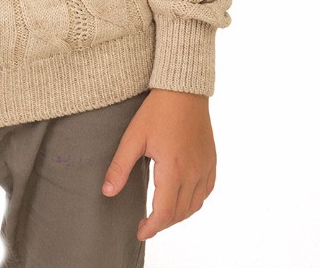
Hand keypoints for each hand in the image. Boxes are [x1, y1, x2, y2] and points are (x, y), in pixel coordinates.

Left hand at [101, 88, 216, 241]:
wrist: (183, 88)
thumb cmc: (157, 110)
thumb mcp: (133, 137)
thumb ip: (120, 167)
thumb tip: (107, 192)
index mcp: (173, 169)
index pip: (165, 213)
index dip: (152, 227)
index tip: (140, 231)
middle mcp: (193, 172)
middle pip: (180, 213)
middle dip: (162, 223)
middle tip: (146, 223)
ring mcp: (205, 167)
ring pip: (195, 205)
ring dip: (178, 215)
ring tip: (161, 213)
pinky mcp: (211, 160)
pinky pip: (206, 191)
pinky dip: (194, 201)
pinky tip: (182, 197)